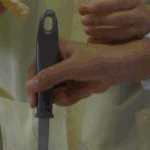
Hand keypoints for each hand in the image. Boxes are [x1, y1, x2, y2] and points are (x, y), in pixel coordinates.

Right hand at [25, 39, 149, 106]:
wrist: (120, 68)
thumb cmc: (96, 61)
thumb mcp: (71, 67)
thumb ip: (50, 76)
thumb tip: (29, 86)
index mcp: (54, 49)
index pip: (36, 66)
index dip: (32, 83)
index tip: (34, 100)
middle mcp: (58, 61)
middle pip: (44, 83)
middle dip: (53, 94)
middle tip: (63, 97)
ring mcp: (66, 74)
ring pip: (55, 92)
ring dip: (66, 96)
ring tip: (79, 93)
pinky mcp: (75, 83)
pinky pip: (66, 96)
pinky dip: (74, 97)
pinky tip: (86, 92)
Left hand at [79, 0, 149, 44]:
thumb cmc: (129, 8)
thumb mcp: (119, 2)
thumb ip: (100, 6)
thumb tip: (80, 9)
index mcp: (134, 1)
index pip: (119, 2)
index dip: (104, 5)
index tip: (89, 7)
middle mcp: (139, 15)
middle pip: (121, 18)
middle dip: (101, 20)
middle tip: (84, 21)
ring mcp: (139, 30)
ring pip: (121, 33)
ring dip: (102, 32)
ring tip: (86, 31)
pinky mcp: (137, 41)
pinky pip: (120, 44)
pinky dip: (106, 43)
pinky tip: (92, 42)